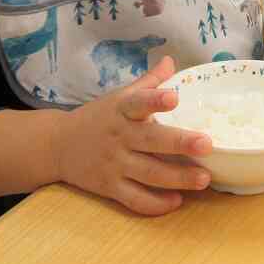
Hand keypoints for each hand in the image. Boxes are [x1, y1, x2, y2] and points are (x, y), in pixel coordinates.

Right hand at [51, 56, 212, 215]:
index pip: (139, 102)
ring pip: (149, 173)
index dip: (156, 100)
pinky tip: (176, 202)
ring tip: (204, 179)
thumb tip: (171, 60)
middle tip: (207, 144)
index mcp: (122, 110)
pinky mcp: (109, 187)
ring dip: (178, 178)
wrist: (57, 145)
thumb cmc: (98, 117)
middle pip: (151, 141)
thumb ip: (148, 81)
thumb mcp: (119, 96)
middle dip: (180, 143)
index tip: (174, 97)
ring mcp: (114, 163)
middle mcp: (119, 136)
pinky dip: (155, 204)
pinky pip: (134, 199)